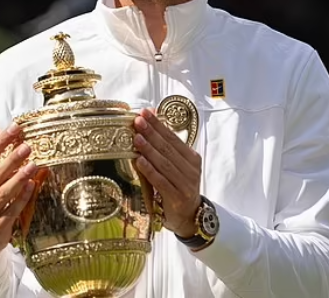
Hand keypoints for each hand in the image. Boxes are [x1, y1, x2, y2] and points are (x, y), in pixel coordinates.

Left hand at [133, 108, 201, 237]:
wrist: (189, 216)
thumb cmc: (179, 187)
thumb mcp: (176, 166)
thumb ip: (165, 146)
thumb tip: (150, 119)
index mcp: (191, 158)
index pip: (172, 137)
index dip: (158, 124)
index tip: (145, 113)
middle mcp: (191, 169)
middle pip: (168, 148)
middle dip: (152, 133)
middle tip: (138, 121)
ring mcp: (186, 184)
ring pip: (164, 163)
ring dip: (149, 149)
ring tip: (137, 138)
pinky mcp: (177, 198)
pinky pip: (161, 181)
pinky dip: (150, 170)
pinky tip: (140, 161)